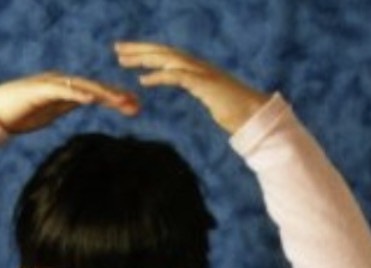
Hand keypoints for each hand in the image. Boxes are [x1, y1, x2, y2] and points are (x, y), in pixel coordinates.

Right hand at [0, 72, 139, 134]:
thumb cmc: (19, 115)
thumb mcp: (49, 113)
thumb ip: (65, 107)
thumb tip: (81, 105)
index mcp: (66, 90)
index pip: (95, 94)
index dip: (115, 100)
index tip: (135, 107)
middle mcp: (62, 83)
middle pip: (94, 88)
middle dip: (116, 96)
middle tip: (137, 105)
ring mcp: (51, 84)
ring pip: (82, 87)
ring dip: (102, 94)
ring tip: (120, 101)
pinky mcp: (40, 89)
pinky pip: (62, 91)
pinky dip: (77, 94)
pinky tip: (91, 99)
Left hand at [113, 43, 266, 133]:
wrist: (254, 115)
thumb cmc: (234, 110)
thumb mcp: (209, 96)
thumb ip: (197, 87)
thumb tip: (190, 86)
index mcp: (196, 68)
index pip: (167, 55)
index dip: (147, 51)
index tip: (127, 53)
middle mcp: (197, 65)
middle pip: (163, 51)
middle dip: (139, 49)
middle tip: (117, 48)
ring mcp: (202, 73)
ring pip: (168, 59)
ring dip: (144, 58)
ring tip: (123, 60)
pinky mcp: (204, 84)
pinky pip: (178, 76)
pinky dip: (160, 76)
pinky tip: (144, 80)